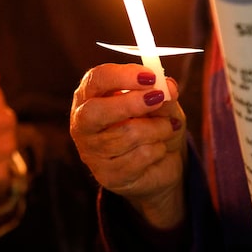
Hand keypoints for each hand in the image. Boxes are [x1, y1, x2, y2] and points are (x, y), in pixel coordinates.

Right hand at [70, 63, 186, 228]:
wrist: (160, 165)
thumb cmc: (153, 125)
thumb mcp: (162, 103)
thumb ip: (163, 92)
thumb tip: (167, 86)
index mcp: (91, 95)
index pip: (97, 79)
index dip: (122, 76)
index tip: (149, 76)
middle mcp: (83, 122)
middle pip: (96, 111)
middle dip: (131, 103)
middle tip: (158, 98)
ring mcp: (91, 152)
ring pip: (127, 134)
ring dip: (157, 128)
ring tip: (167, 128)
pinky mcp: (108, 175)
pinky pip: (139, 157)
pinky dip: (158, 149)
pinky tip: (158, 149)